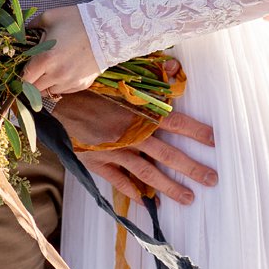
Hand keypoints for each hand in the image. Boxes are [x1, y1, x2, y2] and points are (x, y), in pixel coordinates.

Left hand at [20, 5, 100, 96]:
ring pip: (49, 92)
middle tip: (31, 71)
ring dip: (44, 84)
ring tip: (47, 70)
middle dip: (30, 81)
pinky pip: (64, 90)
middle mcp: (57, 75)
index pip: (24, 78)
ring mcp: (70, 81)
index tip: (19, 70)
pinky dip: (59, 84)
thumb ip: (30, 26)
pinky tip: (61, 71)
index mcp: (46, 59)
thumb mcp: (49, 17)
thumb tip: (21, 32)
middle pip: (34, 89)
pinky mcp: (82, 84)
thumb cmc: (77, 21)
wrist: (109, 29)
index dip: (19, 75)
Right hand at [48, 91, 218, 205]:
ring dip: (170, 187)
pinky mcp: (97, 162)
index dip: (197, 132)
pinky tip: (147, 202)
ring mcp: (114, 152)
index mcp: (138, 114)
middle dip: (192, 168)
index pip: (176, 123)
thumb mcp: (117, 80)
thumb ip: (148, 78)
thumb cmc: (87, 88)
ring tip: (189, 198)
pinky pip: (119, 181)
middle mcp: (130, 135)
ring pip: (147, 173)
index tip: (215, 141)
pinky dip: (134, 193)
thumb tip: (175, 65)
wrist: (53, 102)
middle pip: (168, 155)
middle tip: (212, 179)